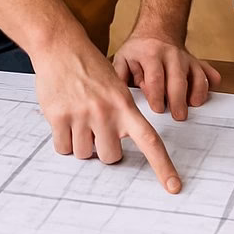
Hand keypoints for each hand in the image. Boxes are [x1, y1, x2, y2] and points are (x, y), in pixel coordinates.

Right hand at [33, 42, 182, 193]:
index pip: (150, 140)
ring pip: (85, 155)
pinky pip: (64, 148)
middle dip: (103, 149)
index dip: (163, 166)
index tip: (174, 186)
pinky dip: (64, 141)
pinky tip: (64, 120)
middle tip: (96, 129)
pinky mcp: (59, 117)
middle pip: (110, 157)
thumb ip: (121, 114)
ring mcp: (81, 115)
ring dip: (81, 143)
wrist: (60, 46)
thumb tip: (119, 144)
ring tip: (78, 118)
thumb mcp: (115, 86)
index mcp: (124, 105)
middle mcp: (105, 112)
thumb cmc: (89, 67)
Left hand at [112, 34, 222, 120]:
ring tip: (192, 106)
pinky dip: (211, 83)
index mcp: (151, 54)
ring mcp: (187, 59)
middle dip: (179, 99)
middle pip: (178, 79)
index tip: (158, 109)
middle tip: (178, 116)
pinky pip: (208, 72)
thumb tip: (120, 94)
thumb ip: (121, 76)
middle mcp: (171, 55)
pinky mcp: (197, 63)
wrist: (157, 29)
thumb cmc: (139, 49)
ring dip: (197, 93)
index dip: (157, 95)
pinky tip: (209, 91)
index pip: (155, 77)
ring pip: (197, 76)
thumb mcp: (123, 58)